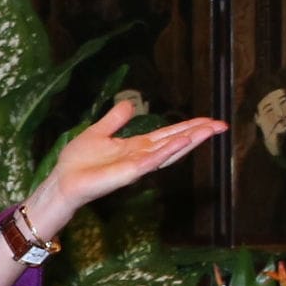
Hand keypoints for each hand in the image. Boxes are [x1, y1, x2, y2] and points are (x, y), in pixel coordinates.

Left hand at [24, 98, 229, 236]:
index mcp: (137, 147)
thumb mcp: (98, 132)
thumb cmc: (77, 162)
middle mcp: (142, 157)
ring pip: (170, 151)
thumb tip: (128, 104)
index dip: (190, 127)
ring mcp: (138, 166)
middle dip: (199, 134)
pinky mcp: (129, 173)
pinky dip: (168, 151)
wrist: (63, 181)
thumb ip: (115, 120)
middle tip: (222, 125)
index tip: (210, 120)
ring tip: (209, 130)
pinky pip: (152, 161)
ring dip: (190, 141)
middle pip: (176, 143)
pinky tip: (183, 141)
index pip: (169, 135)